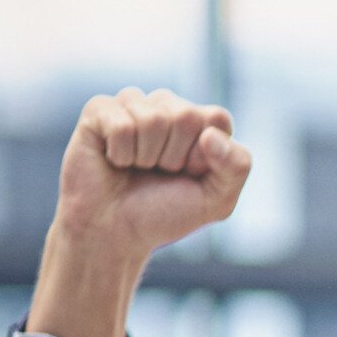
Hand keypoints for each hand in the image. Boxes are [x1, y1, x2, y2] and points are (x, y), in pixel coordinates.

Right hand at [52, 88, 249, 254]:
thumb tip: (210, 134)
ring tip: (137, 168)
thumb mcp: (216, 200)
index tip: (191, 173)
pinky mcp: (99, 110)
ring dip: (146, 156)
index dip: (205, 154)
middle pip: (186, 115)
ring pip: (153, 118)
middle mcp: (168, 108)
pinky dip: (120, 153)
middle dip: (174, 156)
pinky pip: (120, 125)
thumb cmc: (165, 213)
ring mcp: (133, 105)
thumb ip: (236, 167)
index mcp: (201, 124)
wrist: (114, 231)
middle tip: (159, 173)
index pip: (217, 117)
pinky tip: (114, 160)